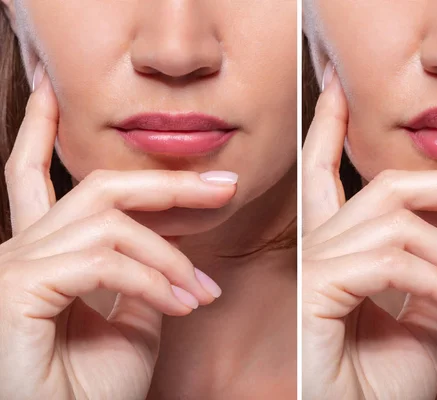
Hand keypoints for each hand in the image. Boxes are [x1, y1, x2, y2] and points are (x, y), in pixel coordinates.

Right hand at [0, 66, 235, 399]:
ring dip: (171, 258)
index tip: (56, 95)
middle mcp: (21, 249)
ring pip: (112, 225)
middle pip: (99, 189)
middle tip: (223, 186)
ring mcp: (14, 266)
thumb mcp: (131, 319)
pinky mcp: (17, 287)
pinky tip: (181, 306)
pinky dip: (154, 281)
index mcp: (43, 253)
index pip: (37, 178)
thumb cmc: (92, 389)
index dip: (45, 133)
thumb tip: (168, 247)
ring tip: (202, 293)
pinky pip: (105, 261)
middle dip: (168, 184)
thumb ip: (142, 274)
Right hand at [302, 65, 436, 399]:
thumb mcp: (425, 311)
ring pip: (396, 222)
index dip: (331, 127)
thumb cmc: (386, 379)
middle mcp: (318, 247)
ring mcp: (314, 265)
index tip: (338, 87)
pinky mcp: (316, 287)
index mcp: (336, 247)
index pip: (325, 173)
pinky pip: (390, 260)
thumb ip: (431, 263)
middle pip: (384, 186)